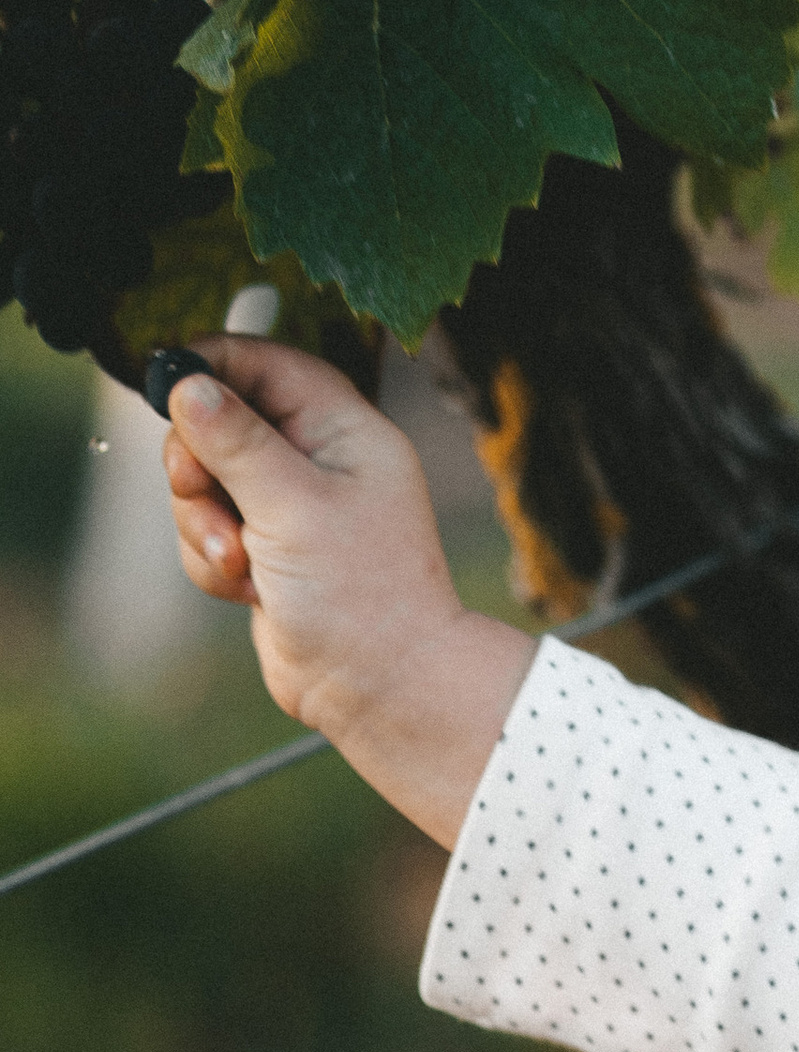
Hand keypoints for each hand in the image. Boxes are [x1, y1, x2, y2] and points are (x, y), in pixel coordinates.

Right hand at [160, 333, 534, 848]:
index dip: (215, 364)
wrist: (379, 687)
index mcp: (345, 431)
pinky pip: (207, 533)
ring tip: (242, 563)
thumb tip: (189, 382)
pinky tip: (248, 591)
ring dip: (204, 524)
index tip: (165, 380)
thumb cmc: (359, 592)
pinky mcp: (268, 552)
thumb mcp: (293, 503)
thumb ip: (237, 440)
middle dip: (199, 466)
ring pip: (205, 484)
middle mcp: (320, 462)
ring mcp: (292, 508)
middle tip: (203, 494)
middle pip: (221, 422)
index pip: (269, 365)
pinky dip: (213, 561)